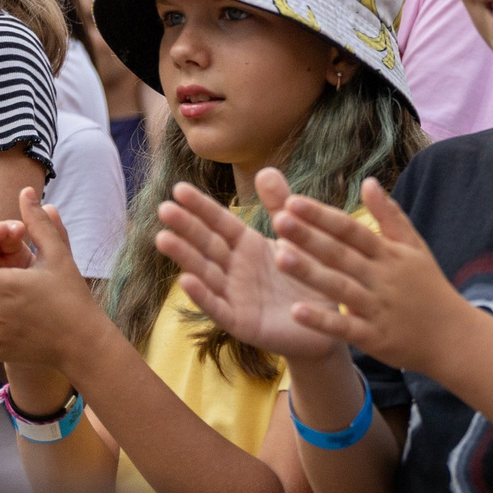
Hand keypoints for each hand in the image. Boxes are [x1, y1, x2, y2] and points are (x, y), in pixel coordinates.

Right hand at [154, 180, 344, 361]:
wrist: (329, 323)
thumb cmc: (308, 278)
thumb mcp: (296, 238)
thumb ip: (280, 206)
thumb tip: (265, 169)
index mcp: (247, 246)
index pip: (220, 223)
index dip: (201, 207)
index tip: (179, 188)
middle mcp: (236, 270)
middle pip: (207, 244)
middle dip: (186, 227)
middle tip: (163, 208)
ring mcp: (236, 297)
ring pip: (206, 273)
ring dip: (185, 257)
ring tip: (163, 238)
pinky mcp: (242, 323)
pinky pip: (219, 308)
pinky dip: (203, 296)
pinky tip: (185, 280)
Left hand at [264, 173, 475, 371]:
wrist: (454, 336)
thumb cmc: (429, 287)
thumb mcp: (415, 247)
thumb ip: (389, 215)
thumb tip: (368, 181)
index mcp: (389, 253)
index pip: (351, 229)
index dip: (323, 216)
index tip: (293, 201)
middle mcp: (382, 277)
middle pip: (341, 254)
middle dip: (309, 237)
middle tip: (278, 219)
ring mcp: (378, 308)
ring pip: (340, 288)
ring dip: (310, 273)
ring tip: (279, 257)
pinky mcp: (375, 338)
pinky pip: (345, 328)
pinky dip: (322, 321)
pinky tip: (296, 311)